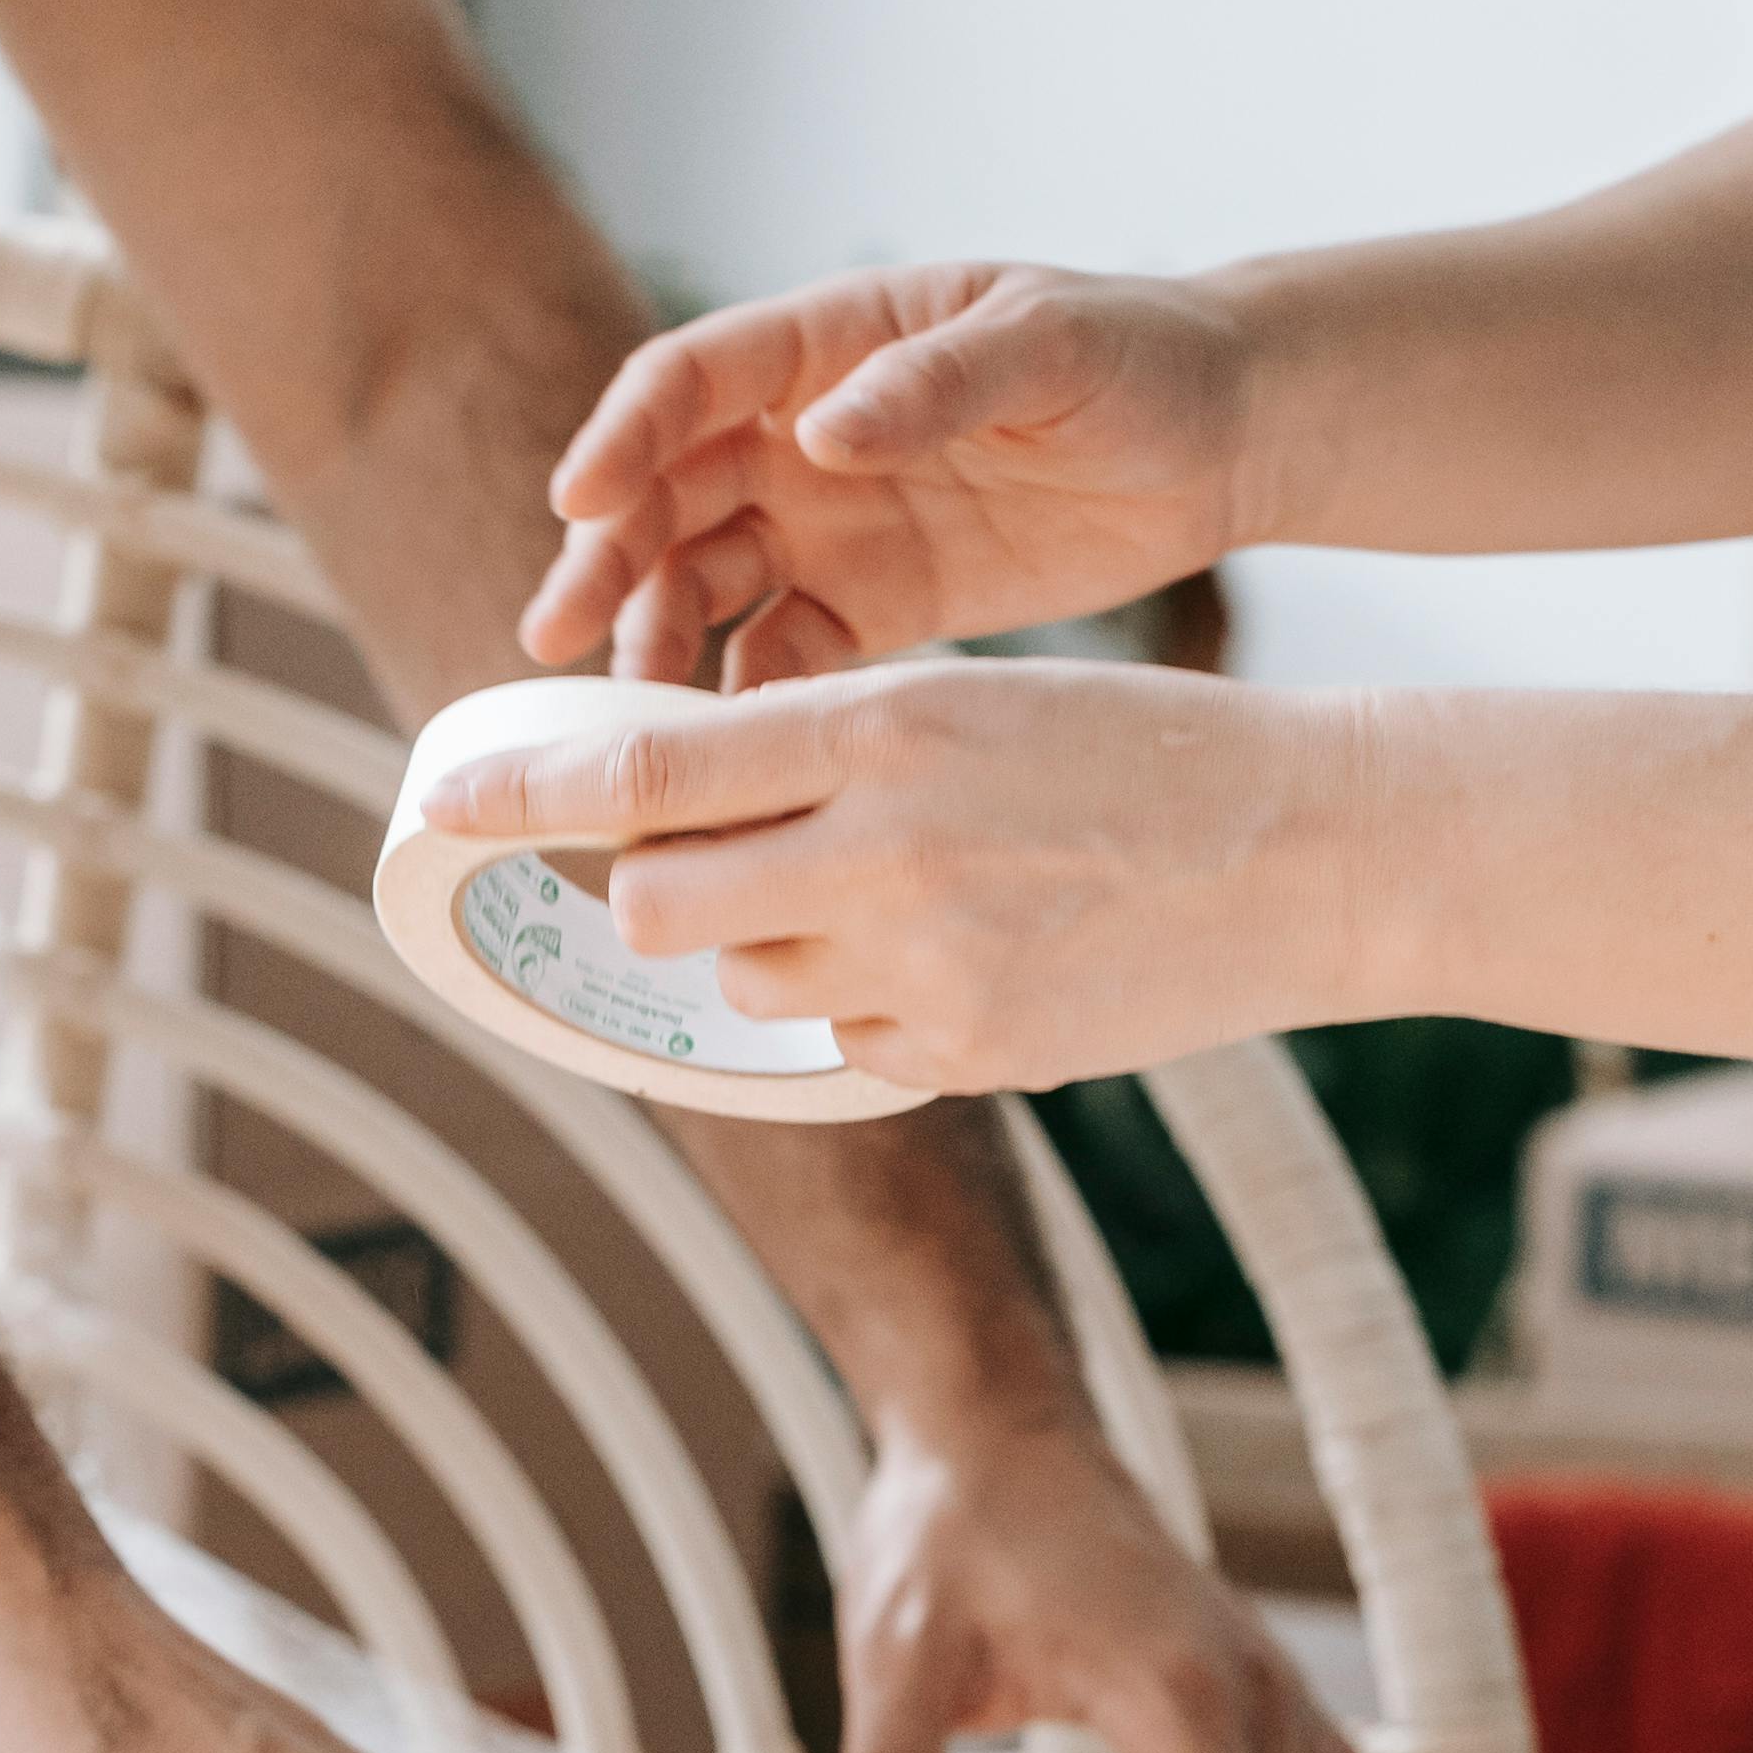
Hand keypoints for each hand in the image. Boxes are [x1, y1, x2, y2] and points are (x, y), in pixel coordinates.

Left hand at [417, 660, 1376, 1099]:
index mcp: (885, 724)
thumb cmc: (1134, 747)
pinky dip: (863, 1003)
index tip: (439, 799)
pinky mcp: (975, 1052)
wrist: (1314, 845)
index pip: (650, 768)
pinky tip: (962, 952)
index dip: (524, 792)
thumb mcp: (967, 700)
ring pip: (743, 980)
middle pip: (660, 904)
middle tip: (694, 862)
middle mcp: (888, 846)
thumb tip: (672, 808)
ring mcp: (931, 963)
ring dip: (764, 947)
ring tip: (884, 895)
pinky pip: (843, 1040)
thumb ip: (820, 748)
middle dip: (650, 891)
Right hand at [523, 260, 1261, 681]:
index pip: (688, 381)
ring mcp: (834, 521)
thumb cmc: (1136, 354)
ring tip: (633, 702)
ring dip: (658, 632)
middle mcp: (804, 433)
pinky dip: (750, 693)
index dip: (623, 437)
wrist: (1224, 438)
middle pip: (669, 491)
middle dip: (609, 556)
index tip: (579, 502)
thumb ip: (931, 383)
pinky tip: (735, 743)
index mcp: (827, 343)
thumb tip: (817, 433)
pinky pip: (786, 651)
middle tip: (557, 631)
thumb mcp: (1045, 346)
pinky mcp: (876, 603)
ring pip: (707, 578)